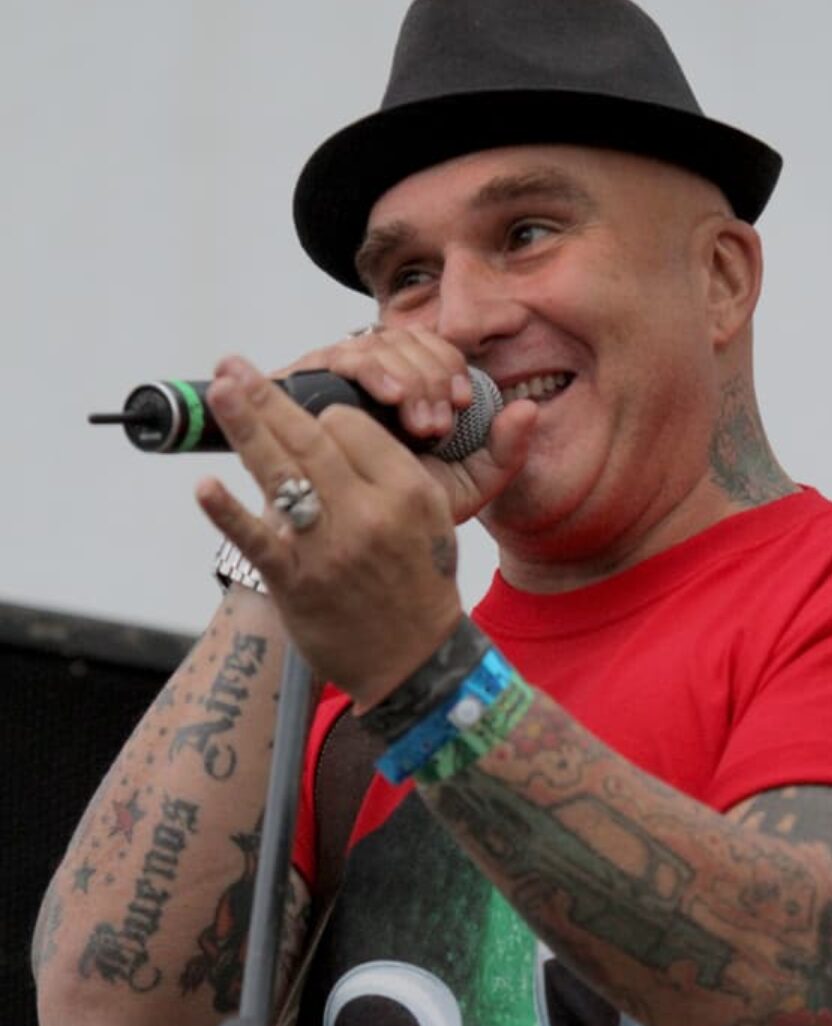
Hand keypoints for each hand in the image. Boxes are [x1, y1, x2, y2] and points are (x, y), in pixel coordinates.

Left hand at [195, 354, 466, 702]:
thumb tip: (337, 423)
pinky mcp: (296, 582)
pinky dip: (228, 513)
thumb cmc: (419, 582)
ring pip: (281, 473)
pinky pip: (257, 541)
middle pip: (309, 438)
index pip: (350, 426)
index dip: (322, 416)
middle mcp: (368, 514)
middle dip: (268, 397)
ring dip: (245, 426)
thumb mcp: (433, 516)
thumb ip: (393, 469)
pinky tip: (205, 488)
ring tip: (220, 390)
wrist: (415, 661)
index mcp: (406, 491)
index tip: (308, 420)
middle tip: (232, 365)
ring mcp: (329, 548)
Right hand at [275, 328, 537, 525]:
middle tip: (439, 426)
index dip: (451, 366)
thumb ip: (504, 452)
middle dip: (432, 378)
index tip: (462, 403)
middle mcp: (373, 375)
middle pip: (407, 342)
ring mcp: (337, 375)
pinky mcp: (307, 381)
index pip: (433, 348)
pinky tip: (390, 398)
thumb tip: (529, 407)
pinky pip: (342, 356)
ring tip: (420, 426)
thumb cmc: (402, 516)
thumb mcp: (465, 487)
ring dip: (409, 379)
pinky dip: (372, 371)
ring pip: (380, 345)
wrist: (349, 548)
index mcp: (408, 388)